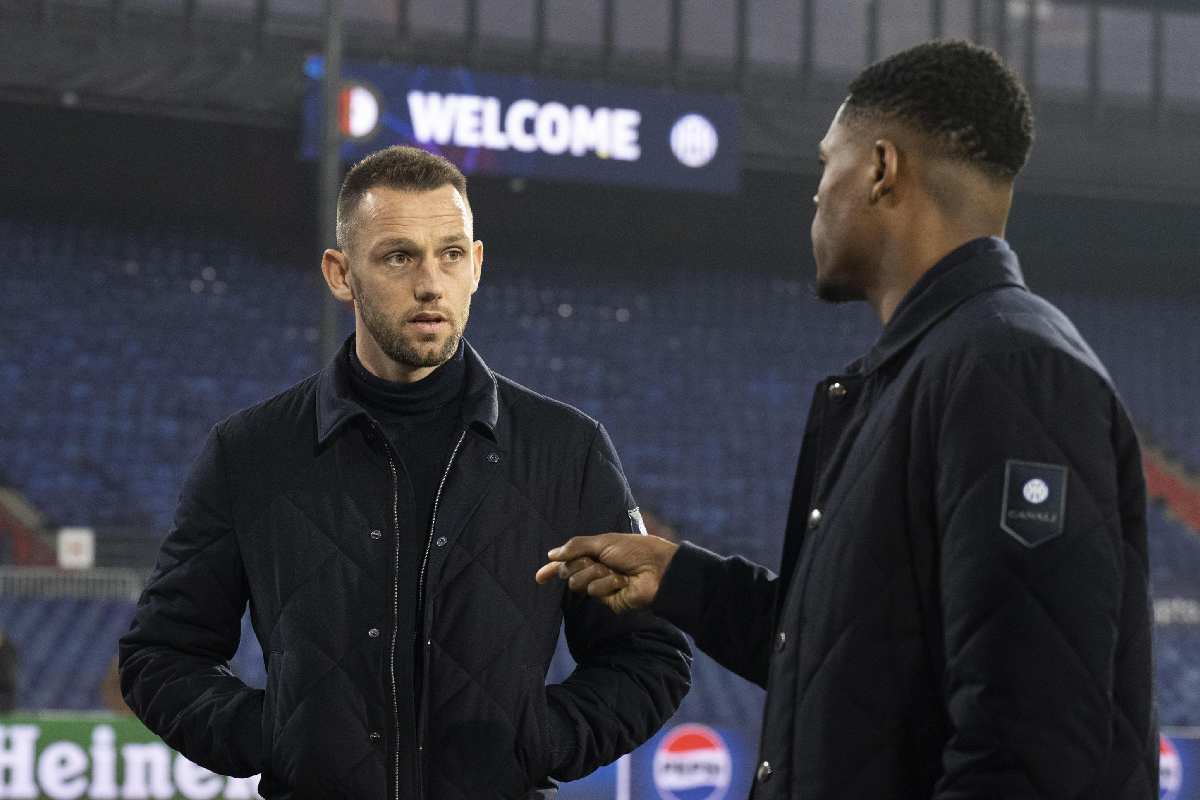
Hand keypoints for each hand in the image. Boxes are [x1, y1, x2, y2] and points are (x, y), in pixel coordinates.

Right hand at [534, 534, 678, 613]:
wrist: (656, 567)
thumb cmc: (634, 550)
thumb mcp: (603, 542)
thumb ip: (575, 547)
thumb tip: (552, 554)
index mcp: (594, 555)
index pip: (567, 563)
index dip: (553, 570)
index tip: (539, 577)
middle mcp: (595, 571)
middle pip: (568, 572)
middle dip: (578, 564)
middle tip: (594, 561)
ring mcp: (602, 587)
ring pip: (579, 583)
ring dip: (595, 573)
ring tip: (614, 571)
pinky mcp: (609, 601)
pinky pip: (596, 591)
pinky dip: (608, 584)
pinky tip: (623, 582)